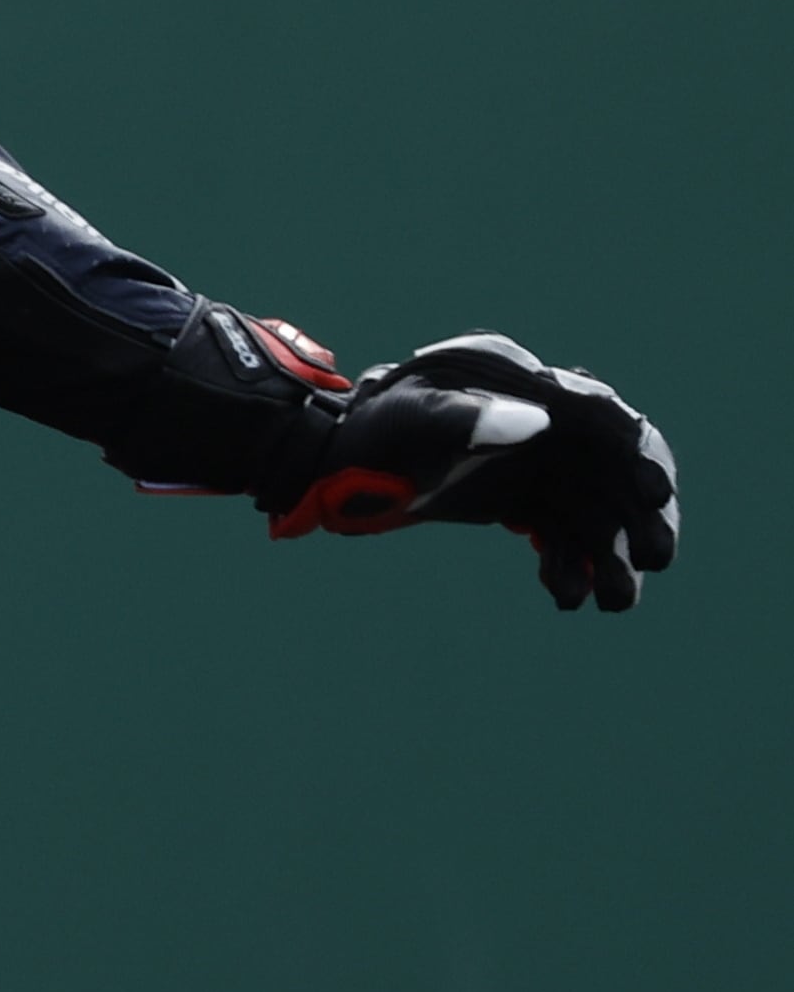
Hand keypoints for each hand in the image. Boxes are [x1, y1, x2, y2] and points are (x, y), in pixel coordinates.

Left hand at [271, 333, 679, 611]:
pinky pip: (560, 537)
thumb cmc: (369, 428)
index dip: (634, 455)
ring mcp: (534, 465)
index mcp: (526, 389)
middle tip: (658, 557)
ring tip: (616, 601)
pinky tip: (567, 598)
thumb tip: (533, 422)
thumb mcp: (410, 417)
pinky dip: (569, 565)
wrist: (333, 464)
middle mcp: (542, 427)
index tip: (653, 493)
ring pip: (593, 512)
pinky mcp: (519, 500)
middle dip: (640, 514)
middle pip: (613, 471)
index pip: (601, 420)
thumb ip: (467, 416)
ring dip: (611, 555)